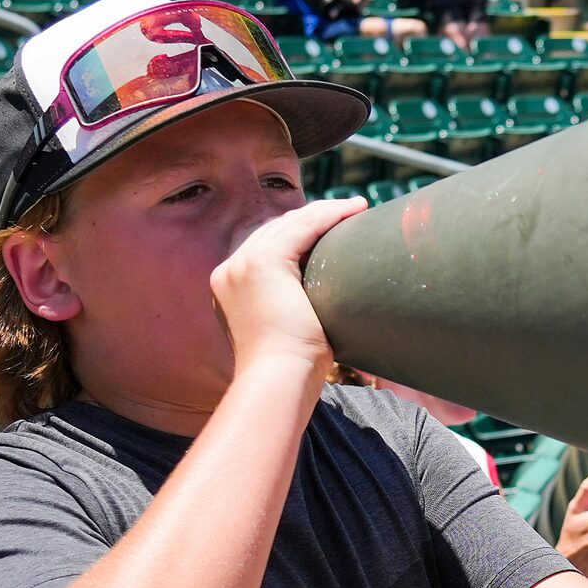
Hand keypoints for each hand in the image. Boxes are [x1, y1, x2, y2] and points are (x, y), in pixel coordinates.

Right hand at [211, 196, 361, 380]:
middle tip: (348, 214)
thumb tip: (326, 311)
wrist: (277, 379)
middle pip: (276, 231)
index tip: (332, 232)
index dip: (301, 234)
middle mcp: (230, 271)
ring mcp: (242, 264)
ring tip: (357, 208)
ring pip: (290, 224)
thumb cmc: (292, 369)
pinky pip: (302, 227)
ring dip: (325, 212)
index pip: (267, 247)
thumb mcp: (289, 333)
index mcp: (231, 287)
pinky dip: (328, 215)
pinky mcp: (263, 262)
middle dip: (313, 219)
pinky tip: (353, 210)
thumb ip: (294, 313)